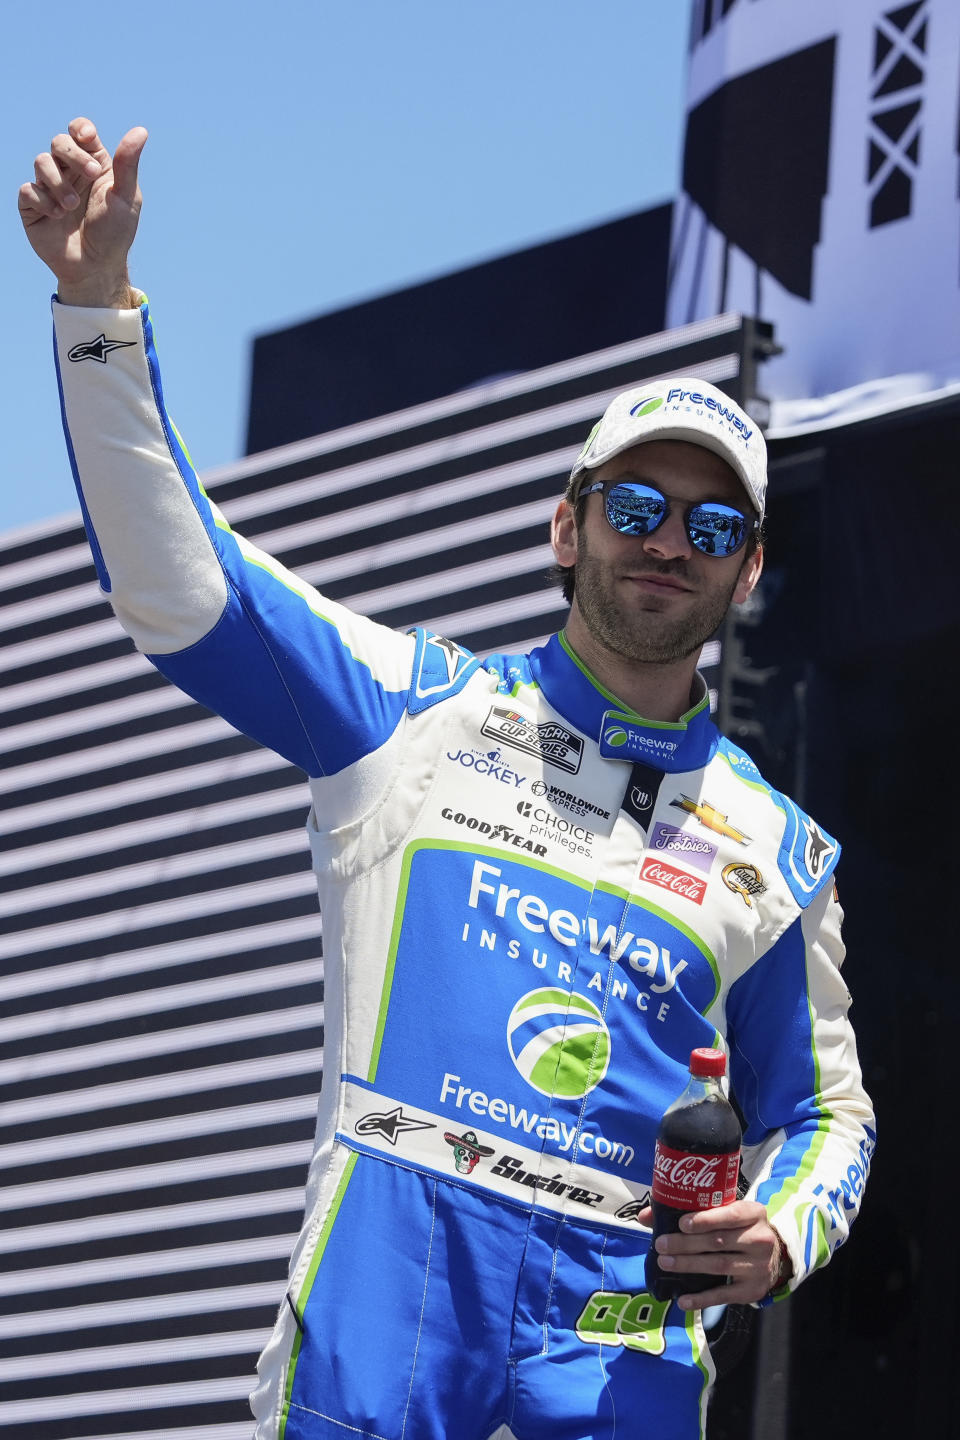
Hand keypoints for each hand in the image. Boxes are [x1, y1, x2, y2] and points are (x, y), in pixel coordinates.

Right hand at [18, 117, 147, 306]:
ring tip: (73, 207)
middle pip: (59, 142)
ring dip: (58, 182)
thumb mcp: (126, 199)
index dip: (80, 130)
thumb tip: (141, 130)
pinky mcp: (33, 206)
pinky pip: (28, 190)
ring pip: (41, 161)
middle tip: (92, 177)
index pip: (79, 132)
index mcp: (93, 165)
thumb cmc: (114, 234)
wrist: (95, 268)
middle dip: (73, 155)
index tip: (88, 139)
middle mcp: (69, 172)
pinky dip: (44, 201)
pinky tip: (58, 217)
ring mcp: (49, 187)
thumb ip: (128, 164)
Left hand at [642, 1200, 791, 1309]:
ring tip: (665, 1263)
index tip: (682, 1224)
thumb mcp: (726, 1213)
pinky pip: (724, 1295)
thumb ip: (691, 1211)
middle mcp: (760, 1239)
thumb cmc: (739, 1229)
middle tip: (661, 1245)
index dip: (706, 1220)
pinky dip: (701, 1299)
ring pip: (718, 1266)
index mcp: (753, 1213)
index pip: (730, 1214)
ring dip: (688, 1265)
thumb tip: (645, 1215)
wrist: (774, 1256)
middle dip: (686, 1244)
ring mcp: (758, 1267)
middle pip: (718, 1242)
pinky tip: (682, 1299)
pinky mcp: (752, 1290)